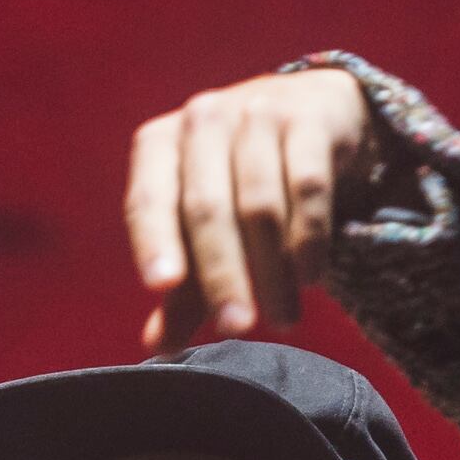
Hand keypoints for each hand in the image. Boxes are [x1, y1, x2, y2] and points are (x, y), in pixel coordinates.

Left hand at [127, 67, 373, 351]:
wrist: (311, 110)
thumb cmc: (240, 179)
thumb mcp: (206, 228)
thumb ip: (184, 287)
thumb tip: (158, 348)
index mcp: (160, 144)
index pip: (148, 199)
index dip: (154, 242)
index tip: (161, 288)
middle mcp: (203, 120)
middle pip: (207, 207)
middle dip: (223, 274)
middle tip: (238, 327)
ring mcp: (257, 114)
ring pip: (260, 204)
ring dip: (272, 270)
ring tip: (283, 319)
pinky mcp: (309, 120)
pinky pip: (308, 186)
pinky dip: (309, 238)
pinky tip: (310, 278)